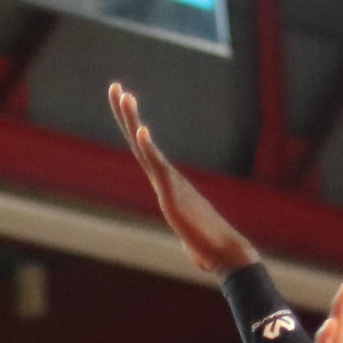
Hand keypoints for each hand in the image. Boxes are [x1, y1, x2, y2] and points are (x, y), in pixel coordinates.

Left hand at [109, 83, 257, 277]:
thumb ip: (188, 233)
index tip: (124, 102)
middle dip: (127, 114)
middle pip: (140, 141)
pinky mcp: (173, 197)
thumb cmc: (210, 247)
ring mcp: (169, 186)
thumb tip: (195, 244)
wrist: (226, 255)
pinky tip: (142, 131)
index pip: (144, 151)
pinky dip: (150, 150)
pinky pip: (159, 169)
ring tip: (124, 96)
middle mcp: (166, 179)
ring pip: (146, 149)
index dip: (132, 128)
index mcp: (166, 184)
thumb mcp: (190, 237)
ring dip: (134, 121)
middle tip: (116, 87)